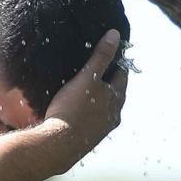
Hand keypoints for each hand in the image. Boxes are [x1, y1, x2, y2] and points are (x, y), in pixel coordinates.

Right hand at [42, 29, 127, 169]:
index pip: (123, 74)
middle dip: (108, 82)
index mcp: (117, 99)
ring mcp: (101, 130)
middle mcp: (113, 116)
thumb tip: (115, 34)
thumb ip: (101, 56)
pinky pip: (91, 121)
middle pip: (115, 93)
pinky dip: (87, 113)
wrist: (57, 146)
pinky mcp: (88, 140)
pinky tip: (75, 112)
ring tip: (85, 90)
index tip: (113, 54)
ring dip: (98, 100)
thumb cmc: (72, 109)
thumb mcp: (87, 77)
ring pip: (103, 109)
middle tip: (97, 70)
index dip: (118, 63)